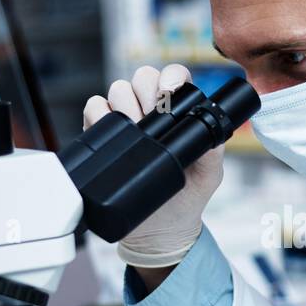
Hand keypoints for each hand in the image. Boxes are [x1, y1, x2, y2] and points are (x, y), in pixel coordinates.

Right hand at [83, 64, 224, 269]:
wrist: (159, 229)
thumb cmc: (187, 196)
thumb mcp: (209, 173)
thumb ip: (212, 149)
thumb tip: (209, 131)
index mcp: (178, 111)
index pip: (173, 76)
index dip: (171, 78)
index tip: (170, 94)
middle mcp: (150, 110)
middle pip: (141, 77)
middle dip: (148, 94)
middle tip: (154, 121)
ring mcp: (126, 121)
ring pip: (117, 90)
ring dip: (127, 108)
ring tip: (139, 136)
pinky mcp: (103, 136)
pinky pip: (93, 109)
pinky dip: (100, 117)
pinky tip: (117, 139)